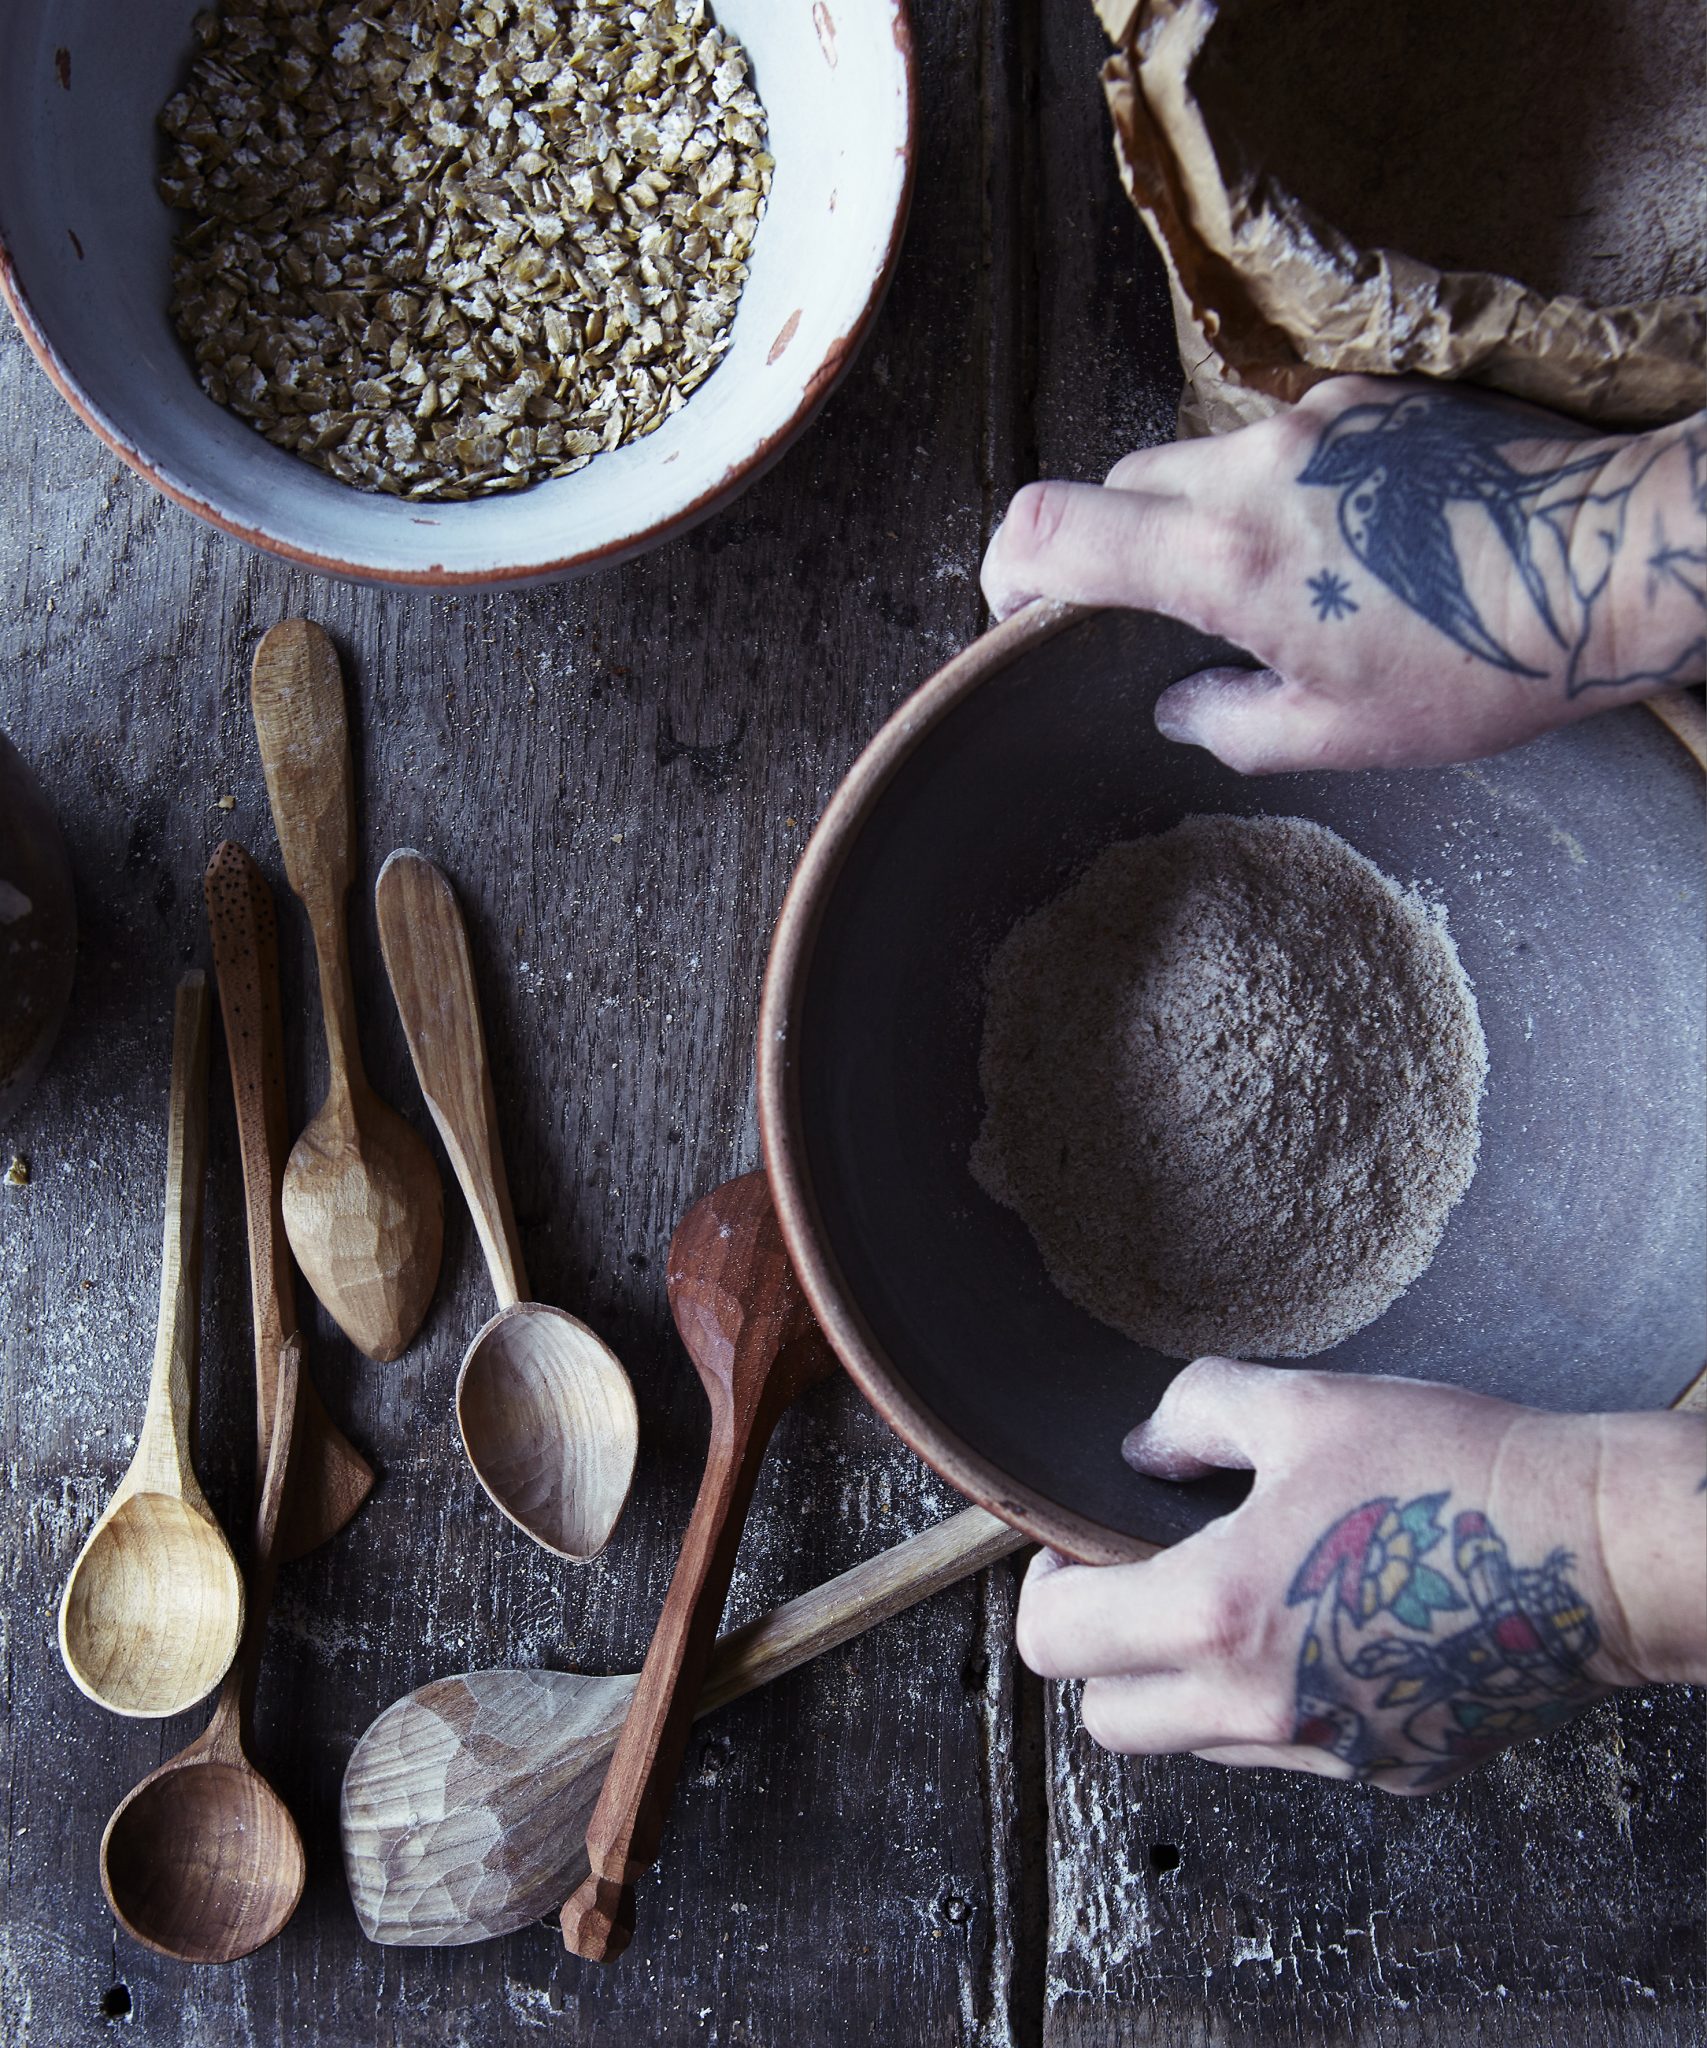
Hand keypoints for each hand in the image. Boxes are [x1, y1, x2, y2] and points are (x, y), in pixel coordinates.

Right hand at [981, 377, 1706, 771]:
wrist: (1613, 562)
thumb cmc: (1484, 663)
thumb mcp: (1342, 732)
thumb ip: (1229, 722)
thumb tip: (1178, 706)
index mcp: (1225, 560)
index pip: (1049, 527)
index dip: (1006, 570)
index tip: (1018, 609)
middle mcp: (1253, 467)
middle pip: (1118, 485)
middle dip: (1111, 549)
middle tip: (1151, 617)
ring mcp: (1314, 420)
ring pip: (1196, 458)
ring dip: (1195, 519)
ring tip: (1266, 587)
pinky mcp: (1369, 400)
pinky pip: (1276, 438)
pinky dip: (1270, 489)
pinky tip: (1334, 544)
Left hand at [1016, 1359, 1706, 1793]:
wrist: (1599, 1550)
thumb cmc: (1452, 1466)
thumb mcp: (1305, 1405)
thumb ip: (1193, 1417)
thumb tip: (1139, 1452)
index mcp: (1218, 1614)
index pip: (1056, 1645)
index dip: (1046, 1591)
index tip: (1072, 1553)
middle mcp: (1260, 1706)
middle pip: (1108, 1721)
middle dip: (1102, 1654)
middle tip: (1139, 1583)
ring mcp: (1329, 1753)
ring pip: (1197, 1743)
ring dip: (1188, 1683)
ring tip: (1244, 1596)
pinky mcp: (1392, 1772)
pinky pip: (1290, 1750)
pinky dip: (1277, 1702)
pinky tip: (1327, 1629)